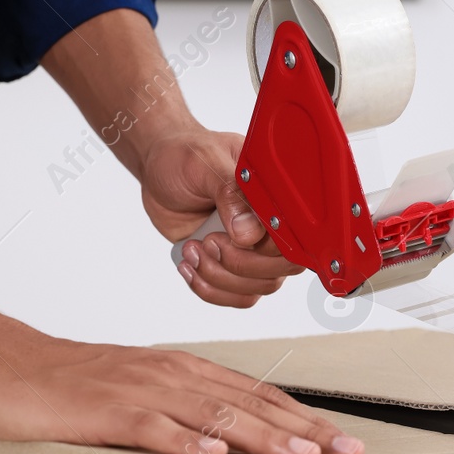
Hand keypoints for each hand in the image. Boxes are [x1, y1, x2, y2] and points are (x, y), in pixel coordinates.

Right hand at [0, 321, 363, 453]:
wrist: (3, 363)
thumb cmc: (72, 383)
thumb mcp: (140, 391)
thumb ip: (183, 409)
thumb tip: (229, 439)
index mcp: (184, 369)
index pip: (258, 392)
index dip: (303, 415)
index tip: (341, 437)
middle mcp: (172, 373)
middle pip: (251, 402)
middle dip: (304, 428)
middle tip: (346, 451)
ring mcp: (140, 390)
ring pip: (214, 414)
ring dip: (263, 436)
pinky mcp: (105, 411)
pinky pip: (152, 428)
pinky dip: (185, 443)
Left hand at [139, 129, 301, 307]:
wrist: (160, 168)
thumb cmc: (188, 157)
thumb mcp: (207, 164)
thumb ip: (230, 194)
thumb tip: (248, 233)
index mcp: (277, 198)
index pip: (294, 238)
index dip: (267, 248)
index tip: (234, 237)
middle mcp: (270, 227)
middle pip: (278, 271)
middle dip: (238, 265)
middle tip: (209, 242)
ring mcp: (252, 250)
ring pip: (255, 289)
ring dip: (218, 278)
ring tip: (192, 249)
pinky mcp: (229, 265)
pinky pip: (234, 296)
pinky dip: (208, 288)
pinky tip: (188, 264)